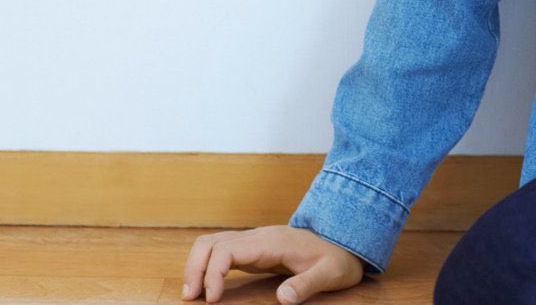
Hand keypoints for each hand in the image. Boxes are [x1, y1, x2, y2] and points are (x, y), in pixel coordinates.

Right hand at [181, 224, 366, 303]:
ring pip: (212, 244)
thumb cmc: (337, 259)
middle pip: (211, 242)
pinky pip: (221, 252)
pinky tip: (206, 287)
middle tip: (190, 298)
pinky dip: (206, 266)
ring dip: (196, 266)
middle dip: (194, 268)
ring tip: (192, 294)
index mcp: (271, 242)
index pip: (227, 249)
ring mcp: (254, 242)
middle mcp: (258, 237)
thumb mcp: (329, 274)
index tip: (211, 300)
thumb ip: (306, 285)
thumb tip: (282, 299)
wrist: (345, 243)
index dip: (212, 273)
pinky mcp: (253, 250)